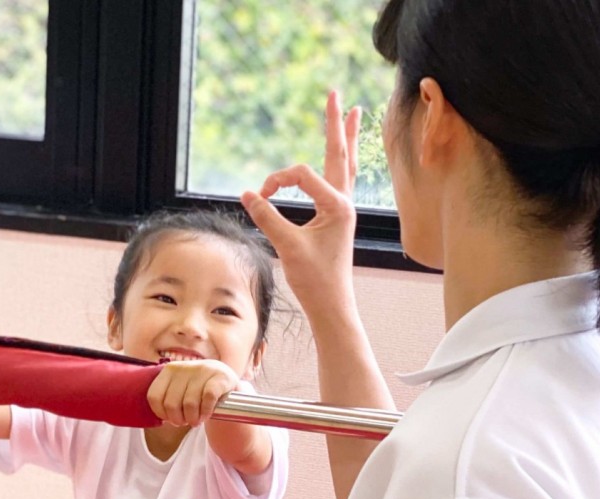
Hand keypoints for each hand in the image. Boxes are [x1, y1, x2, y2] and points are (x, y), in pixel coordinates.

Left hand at [147, 360, 239, 426]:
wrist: (224, 379)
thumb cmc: (196, 389)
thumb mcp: (178, 387)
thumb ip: (165, 397)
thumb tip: (158, 417)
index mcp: (169, 370)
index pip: (154, 397)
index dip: (161, 414)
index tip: (170, 419)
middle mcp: (184, 367)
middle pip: (171, 404)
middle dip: (178, 419)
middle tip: (186, 422)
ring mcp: (202, 371)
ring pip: (189, 404)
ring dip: (193, 419)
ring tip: (196, 420)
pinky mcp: (219, 378)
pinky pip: (207, 399)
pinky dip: (206, 412)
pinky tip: (206, 414)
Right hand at [240, 90, 361, 314]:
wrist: (331, 303)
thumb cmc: (314, 278)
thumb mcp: (287, 246)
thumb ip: (267, 217)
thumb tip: (247, 193)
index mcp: (337, 206)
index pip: (301, 175)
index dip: (276, 182)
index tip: (259, 197)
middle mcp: (345, 202)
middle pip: (339, 153)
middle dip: (335, 123)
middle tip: (335, 94)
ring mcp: (343, 209)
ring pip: (345, 164)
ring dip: (347, 137)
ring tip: (353, 112)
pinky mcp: (338, 217)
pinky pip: (341, 180)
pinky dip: (341, 161)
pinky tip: (343, 154)